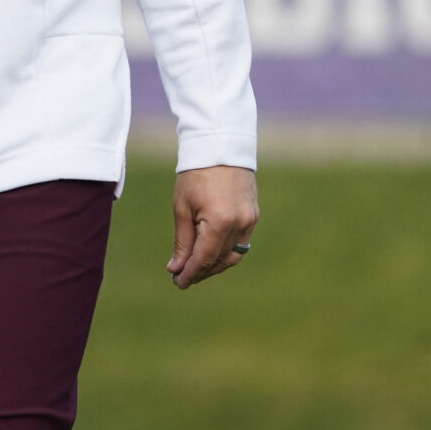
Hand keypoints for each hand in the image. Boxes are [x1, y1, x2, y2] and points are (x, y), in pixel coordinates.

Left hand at [167, 166, 258, 289]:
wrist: (221, 146)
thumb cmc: (196, 174)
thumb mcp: (182, 207)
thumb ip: (182, 241)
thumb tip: (176, 268)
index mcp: (220, 222)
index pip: (204, 259)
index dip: (190, 274)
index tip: (177, 283)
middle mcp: (240, 225)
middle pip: (220, 261)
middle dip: (201, 272)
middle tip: (182, 278)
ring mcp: (250, 221)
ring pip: (233, 256)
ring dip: (214, 265)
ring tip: (195, 269)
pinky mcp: (254, 216)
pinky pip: (241, 244)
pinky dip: (226, 252)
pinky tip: (211, 254)